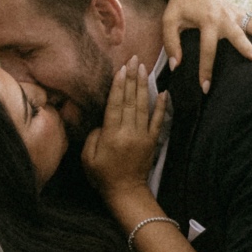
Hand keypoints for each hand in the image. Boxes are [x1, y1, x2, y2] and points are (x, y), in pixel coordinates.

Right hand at [82, 58, 167, 204]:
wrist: (126, 192)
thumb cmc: (102, 175)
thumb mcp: (88, 156)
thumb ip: (94, 135)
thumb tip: (103, 121)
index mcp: (111, 134)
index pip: (115, 104)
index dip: (118, 85)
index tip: (121, 68)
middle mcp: (129, 132)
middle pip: (130, 100)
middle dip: (131, 78)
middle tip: (133, 59)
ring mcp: (143, 135)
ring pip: (143, 106)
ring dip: (143, 85)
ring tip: (143, 68)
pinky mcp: (152, 140)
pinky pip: (158, 120)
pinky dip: (161, 105)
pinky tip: (163, 92)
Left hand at [157, 0, 251, 91]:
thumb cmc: (178, 5)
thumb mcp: (168, 22)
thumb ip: (171, 43)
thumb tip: (177, 66)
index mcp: (207, 21)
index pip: (207, 50)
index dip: (206, 70)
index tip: (205, 89)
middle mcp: (225, 16)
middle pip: (240, 35)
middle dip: (248, 49)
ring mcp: (236, 13)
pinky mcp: (241, 12)